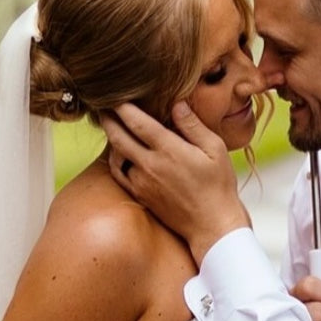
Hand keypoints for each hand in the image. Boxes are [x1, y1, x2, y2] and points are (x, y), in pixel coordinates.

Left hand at [101, 102, 249, 262]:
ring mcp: (142, 182)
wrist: (212, 225)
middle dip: (109, 119)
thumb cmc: (218, 185)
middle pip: (119, 137)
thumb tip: (177, 104)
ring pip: (116, 156)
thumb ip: (193, 125)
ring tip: (112, 126)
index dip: (124, 107)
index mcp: (169, 150)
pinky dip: (115, 160)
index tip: (117, 95)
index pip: (138, 123)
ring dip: (112, 139)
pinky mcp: (141, 195)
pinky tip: (119, 153)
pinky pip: (119, 174)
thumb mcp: (214, 149)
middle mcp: (150, 165)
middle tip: (102, 106)